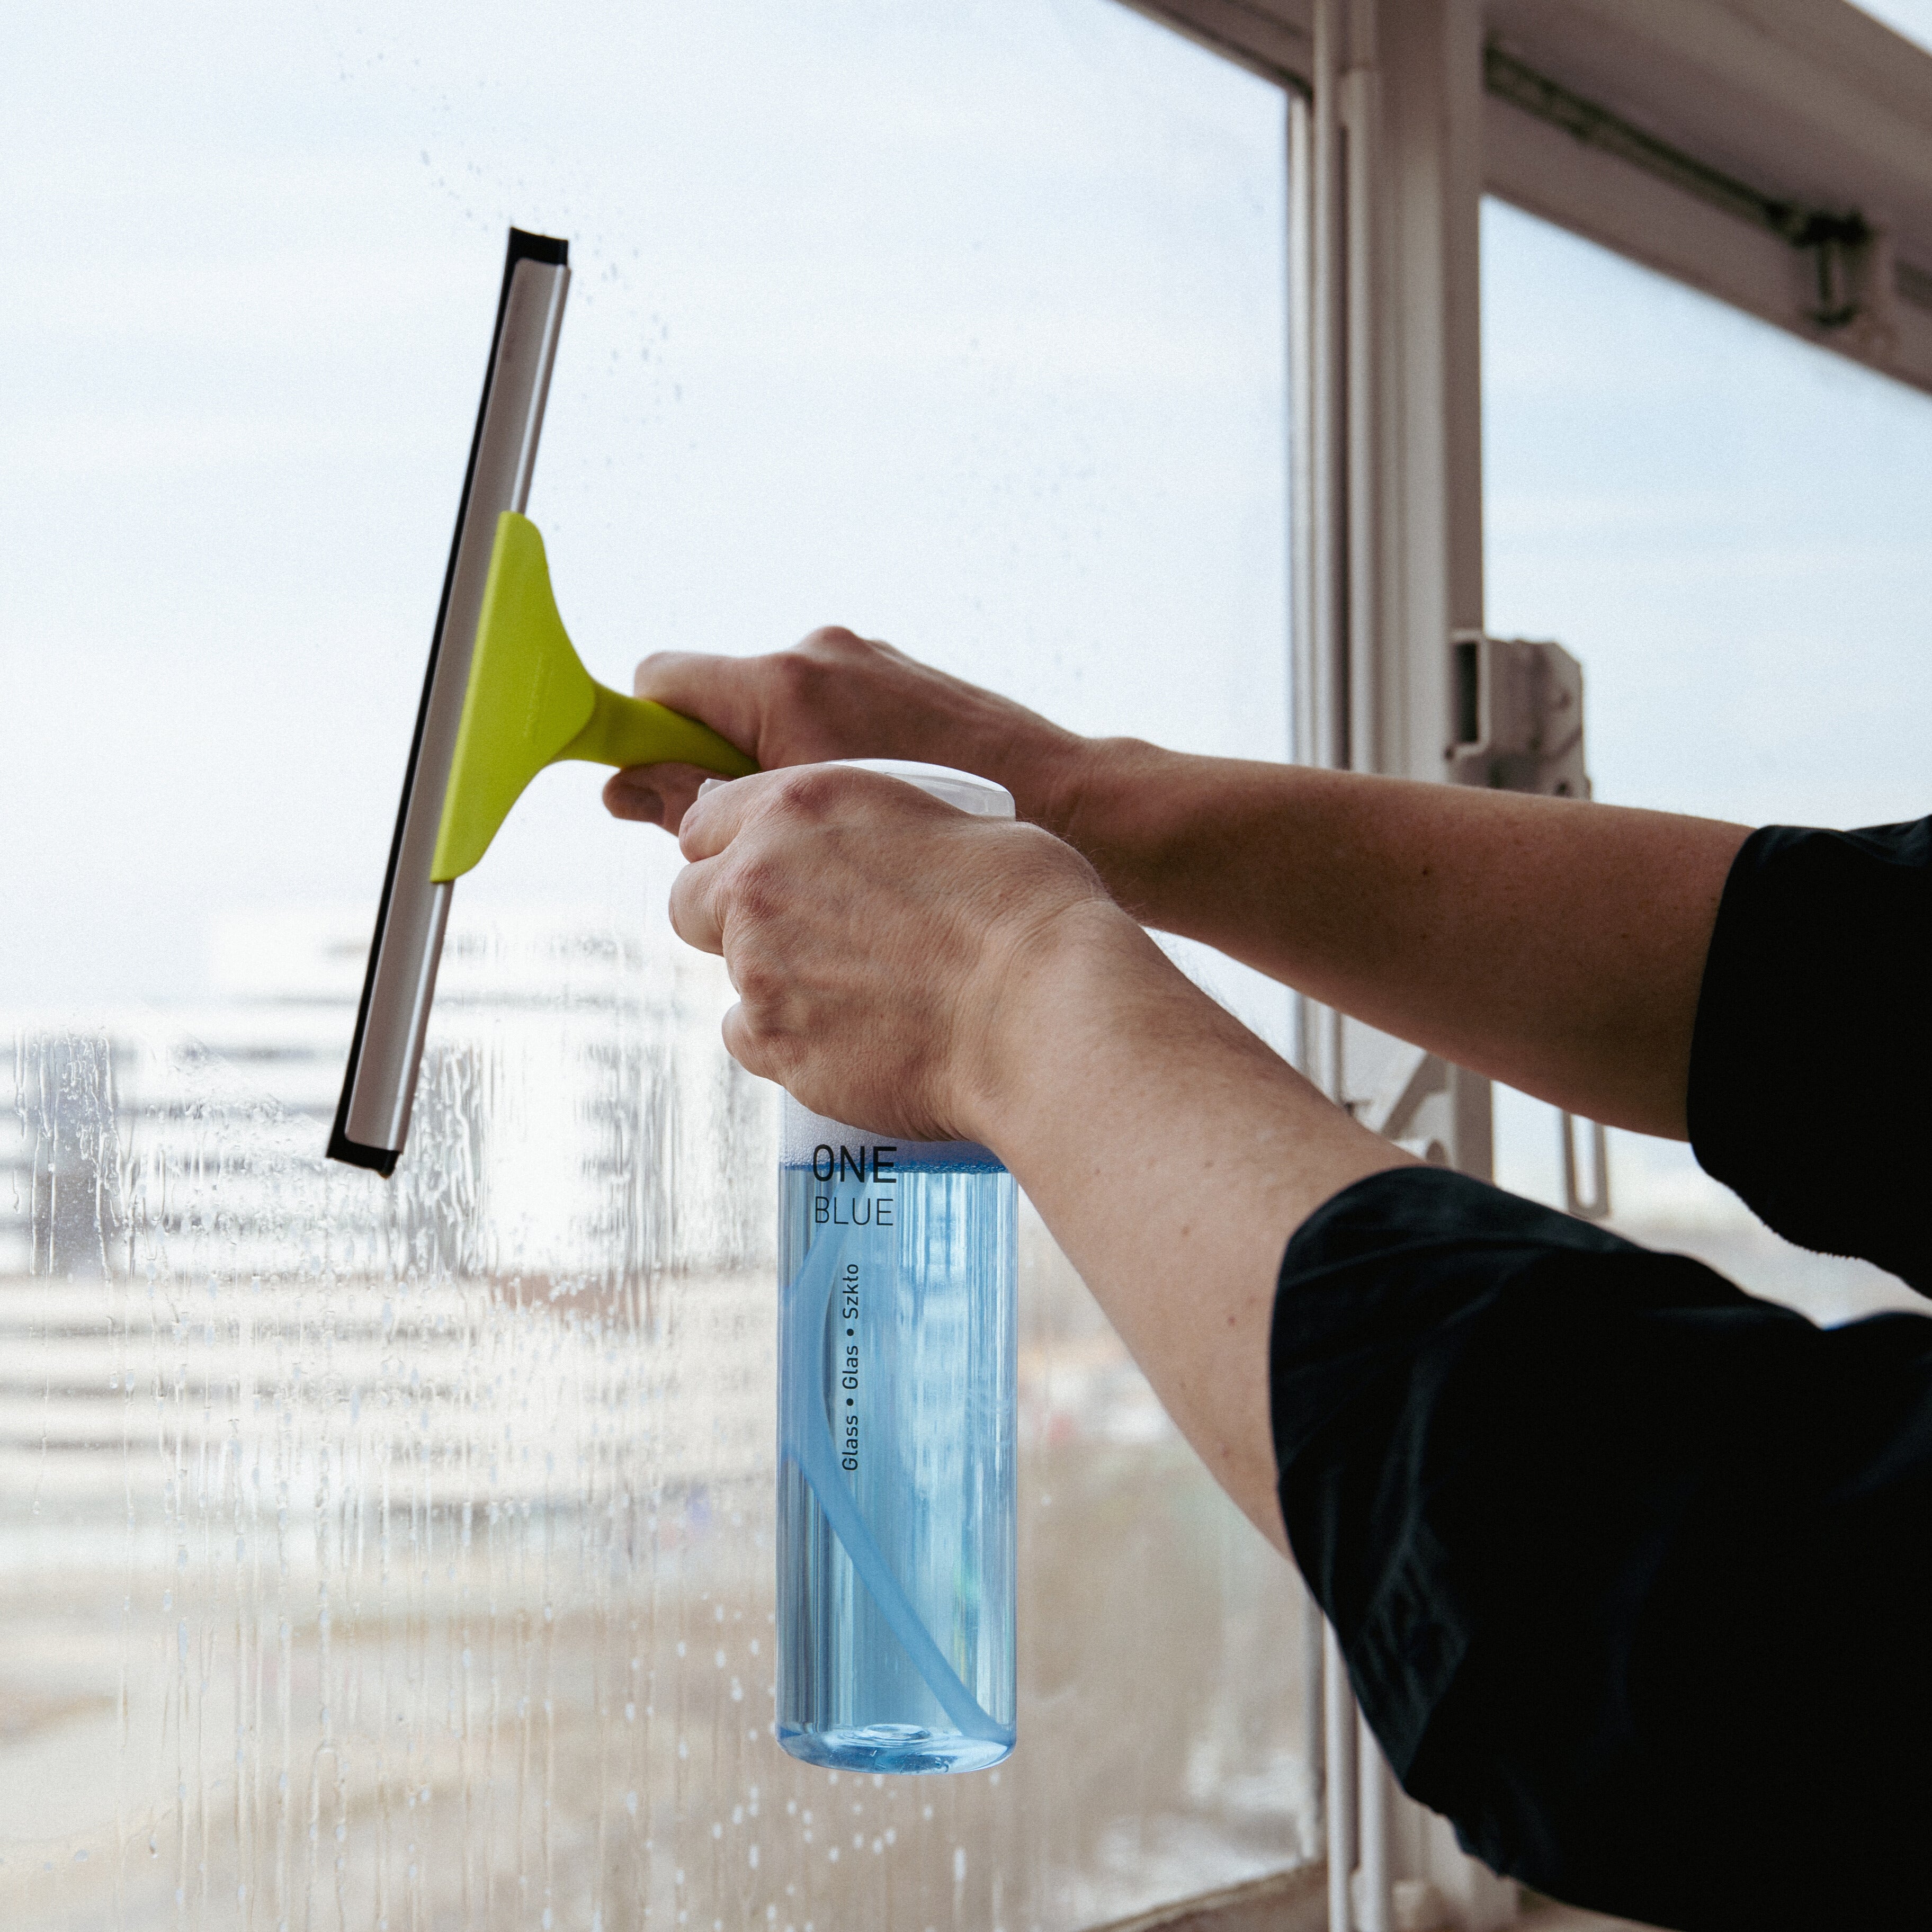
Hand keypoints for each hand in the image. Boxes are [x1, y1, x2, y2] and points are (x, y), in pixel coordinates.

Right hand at [602, 627, 1087, 836]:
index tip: (651, 789)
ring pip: (770, 711)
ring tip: (829, 827)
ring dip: (772, 764)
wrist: (1068, 801)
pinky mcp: (897, 673)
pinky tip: (869, 807)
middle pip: (713, 700)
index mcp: (782, 684)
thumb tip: (626, 788)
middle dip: (714, 762)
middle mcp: (817, 655)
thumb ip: (703, 803)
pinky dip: (822, 751)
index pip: (660, 682)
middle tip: (755, 830)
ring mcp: (861, 659)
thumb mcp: (803, 829)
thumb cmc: (944, 826)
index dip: (643, 735)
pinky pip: (825, 708)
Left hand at [668, 761, 1113, 1142]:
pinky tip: (856, 1036)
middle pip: (691, 900)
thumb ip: (874, 833)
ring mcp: (758, 969)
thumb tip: (872, 854)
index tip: (769, 868)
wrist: (1043, 1007)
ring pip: (729, 975)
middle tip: (809, 935)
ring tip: (864, 993)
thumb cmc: (1025, 908)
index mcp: (799, 806)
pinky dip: (791, 1041)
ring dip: (777, 982)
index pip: (705, 819)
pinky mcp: (776, 1047)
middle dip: (734, 917)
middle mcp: (759, 881)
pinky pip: (752, 1041)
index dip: (738, 848)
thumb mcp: (949, 820)